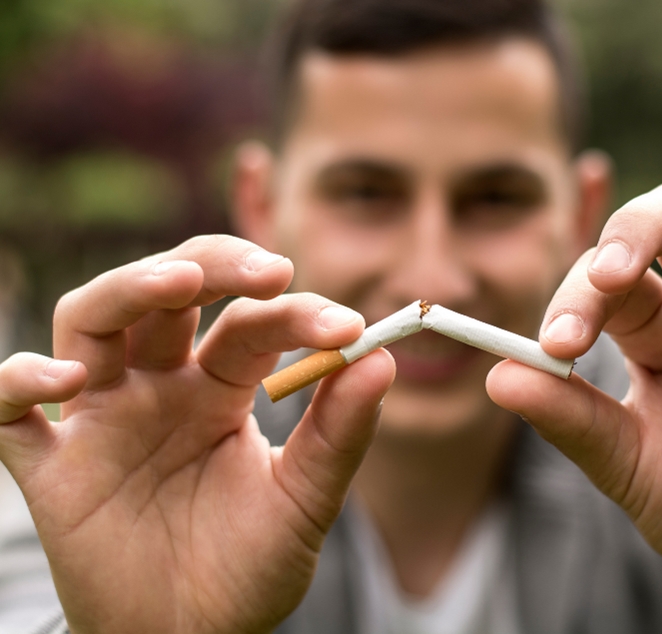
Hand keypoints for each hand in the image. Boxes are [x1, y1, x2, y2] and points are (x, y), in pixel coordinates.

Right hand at [0, 235, 394, 633]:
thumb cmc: (247, 566)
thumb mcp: (304, 500)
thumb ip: (339, 433)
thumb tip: (384, 358)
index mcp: (219, 389)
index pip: (250, 324)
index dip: (296, 315)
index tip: (348, 328)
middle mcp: (157, 388)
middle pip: (167, 293)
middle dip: (214, 265)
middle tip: (269, 271)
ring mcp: (101, 418)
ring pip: (91, 321)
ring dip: (128, 289)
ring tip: (179, 281)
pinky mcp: (51, 466)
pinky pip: (8, 411)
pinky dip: (18, 382)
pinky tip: (62, 381)